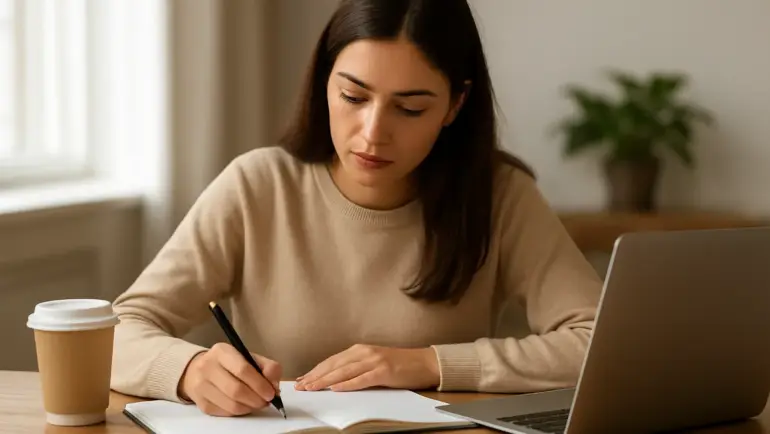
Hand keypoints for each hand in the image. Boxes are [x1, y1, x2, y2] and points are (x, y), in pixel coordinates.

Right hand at [178, 343, 281, 416]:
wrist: (198, 370)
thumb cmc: (230, 364)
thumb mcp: (249, 357)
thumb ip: (267, 367)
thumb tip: (274, 387)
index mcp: (222, 352)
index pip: (243, 369)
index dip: (260, 384)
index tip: (271, 393)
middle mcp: (207, 367)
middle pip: (236, 390)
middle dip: (256, 399)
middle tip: (266, 401)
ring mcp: (201, 386)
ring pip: (231, 405)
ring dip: (250, 407)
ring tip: (258, 404)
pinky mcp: (201, 403)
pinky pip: (226, 413)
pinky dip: (240, 412)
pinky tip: (245, 405)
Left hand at [295, 344, 439, 391]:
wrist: (425, 363)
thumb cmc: (400, 365)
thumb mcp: (374, 362)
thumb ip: (356, 368)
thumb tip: (334, 380)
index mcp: (360, 349)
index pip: (332, 361)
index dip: (315, 370)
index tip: (301, 379)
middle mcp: (364, 352)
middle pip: (334, 365)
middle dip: (315, 376)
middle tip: (300, 385)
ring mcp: (374, 361)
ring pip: (344, 372)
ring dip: (325, 381)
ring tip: (312, 387)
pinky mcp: (384, 371)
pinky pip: (361, 379)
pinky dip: (347, 384)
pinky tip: (336, 389)